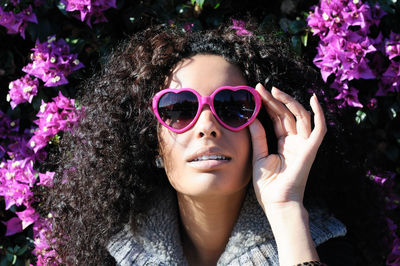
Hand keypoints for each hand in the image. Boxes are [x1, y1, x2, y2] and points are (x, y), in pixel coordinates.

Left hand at [249, 83, 326, 212]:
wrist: (277, 202)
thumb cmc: (267, 185)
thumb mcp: (258, 156)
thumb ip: (258, 136)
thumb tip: (251, 117)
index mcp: (283, 143)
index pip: (277, 119)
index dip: (268, 105)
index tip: (256, 93)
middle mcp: (295, 141)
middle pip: (287, 115)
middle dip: (275, 100)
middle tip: (262, 88)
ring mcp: (304, 144)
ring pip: (300, 117)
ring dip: (289, 102)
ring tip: (274, 91)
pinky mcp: (311, 149)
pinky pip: (319, 129)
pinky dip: (319, 114)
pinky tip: (313, 99)